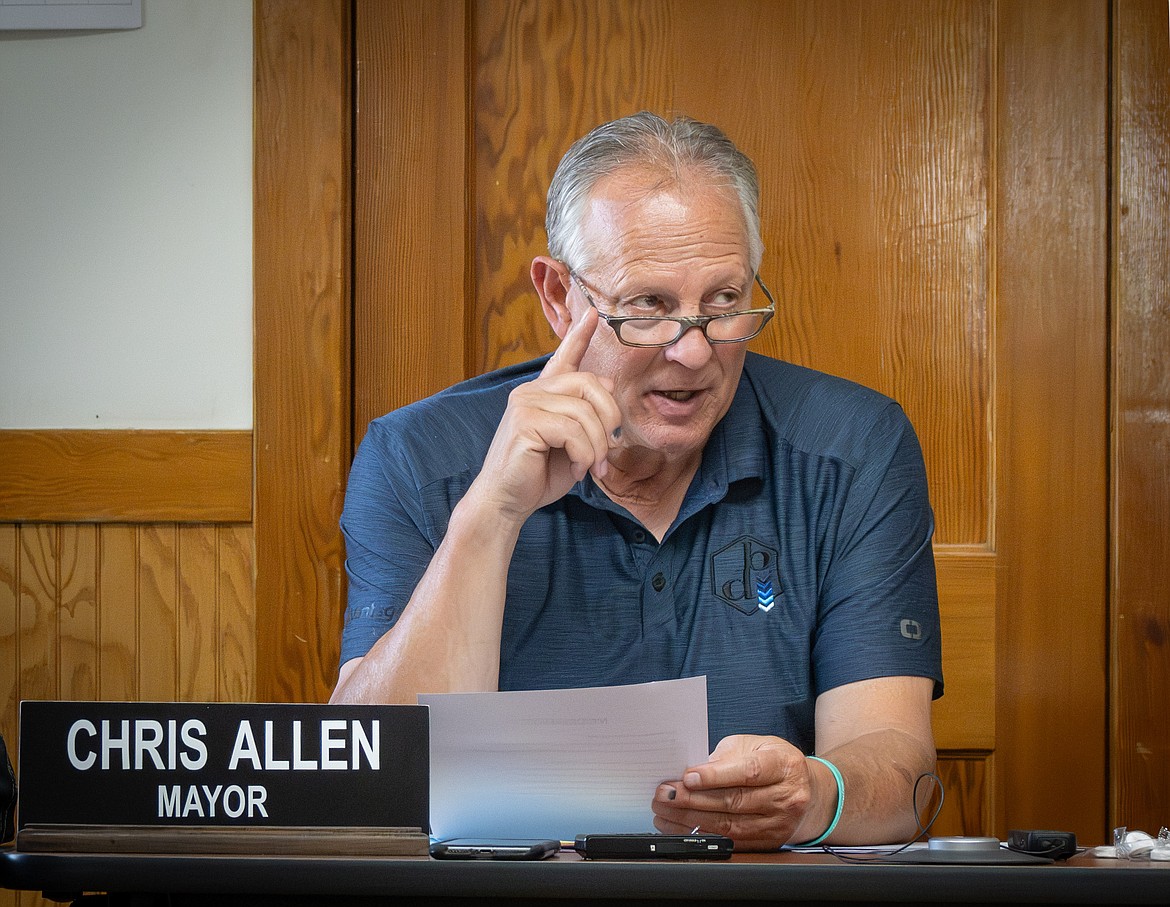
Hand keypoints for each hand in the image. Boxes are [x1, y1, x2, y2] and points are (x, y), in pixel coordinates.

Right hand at [471, 305, 621, 522]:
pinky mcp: (524, 422)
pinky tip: (578, 469)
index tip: (594, 314)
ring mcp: (525, 403)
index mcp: (542, 394)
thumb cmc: (538, 474)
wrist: (507, 502)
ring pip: (584, 412)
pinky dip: (584, 454)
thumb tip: (608, 383)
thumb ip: (586, 414)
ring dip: (596, 445)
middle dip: (609, 418)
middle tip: (609, 449)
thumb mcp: (572, 442)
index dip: (580, 336)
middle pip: (590, 384)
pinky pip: (573, 431)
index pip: (563, 357)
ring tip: (591, 467)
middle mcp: (531, 391)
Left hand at [651, 735, 821, 850]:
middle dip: (693, 799)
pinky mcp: (768, 842)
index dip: (716, 776)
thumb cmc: (776, 762)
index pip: (748, 772)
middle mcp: (785, 797)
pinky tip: (681, 827)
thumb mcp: (756, 745)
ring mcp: (778, 824)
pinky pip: (730, 842)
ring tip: (665, 811)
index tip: (687, 776)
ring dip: (691, 819)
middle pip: (734, 801)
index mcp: (783, 766)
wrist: (808, 791)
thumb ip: (727, 756)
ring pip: (729, 825)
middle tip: (665, 795)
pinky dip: (701, 835)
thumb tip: (694, 772)